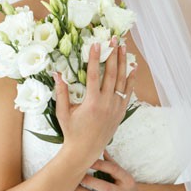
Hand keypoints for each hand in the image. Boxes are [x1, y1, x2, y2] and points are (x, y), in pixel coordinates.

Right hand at [55, 41, 134, 167]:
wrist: (85, 151)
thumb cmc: (71, 132)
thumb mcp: (63, 112)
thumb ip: (61, 92)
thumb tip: (57, 73)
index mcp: (92, 103)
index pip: (93, 75)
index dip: (94, 58)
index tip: (96, 44)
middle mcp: (106, 104)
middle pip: (111, 74)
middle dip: (112, 55)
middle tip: (113, 39)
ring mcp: (115, 108)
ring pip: (122, 81)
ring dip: (123, 63)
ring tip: (123, 47)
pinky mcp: (120, 112)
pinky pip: (127, 92)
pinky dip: (131, 80)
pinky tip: (133, 68)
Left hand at [72, 151, 137, 190]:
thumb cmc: (126, 186)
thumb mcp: (123, 174)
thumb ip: (111, 163)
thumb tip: (99, 148)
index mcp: (127, 180)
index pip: (113, 169)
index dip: (99, 164)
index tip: (87, 160)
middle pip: (103, 186)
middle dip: (87, 180)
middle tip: (76, 175)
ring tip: (72, 187)